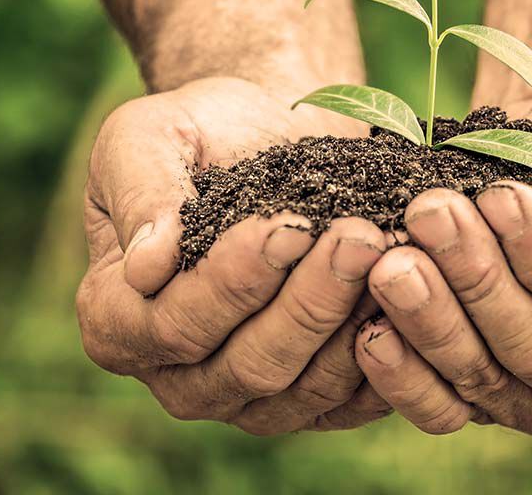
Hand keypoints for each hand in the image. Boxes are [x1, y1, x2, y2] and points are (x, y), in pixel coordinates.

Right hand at [77, 76, 394, 432]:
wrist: (271, 133)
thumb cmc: (200, 131)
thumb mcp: (146, 135)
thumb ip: (141, 192)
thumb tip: (147, 267)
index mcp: (115, 320)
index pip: (174, 325)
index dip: (234, 281)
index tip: (287, 225)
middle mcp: (177, 376)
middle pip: (249, 365)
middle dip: (310, 299)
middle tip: (361, 235)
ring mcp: (248, 399)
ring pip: (305, 387)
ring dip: (353, 320)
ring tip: (392, 252)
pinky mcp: (314, 400)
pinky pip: (353, 399)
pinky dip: (388, 349)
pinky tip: (415, 291)